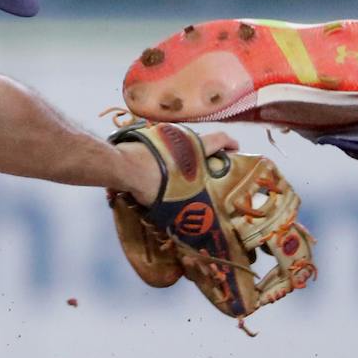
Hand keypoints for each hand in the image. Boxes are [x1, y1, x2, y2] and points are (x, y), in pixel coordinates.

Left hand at [116, 128, 238, 203]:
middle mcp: (181, 136)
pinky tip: (158, 170)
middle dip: (203, 156)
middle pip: (198, 142)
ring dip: (182, 157)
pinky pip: (161, 147)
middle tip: (205, 171)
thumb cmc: (153, 182)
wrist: (122, 167)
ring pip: (179, 145)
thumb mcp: (176, 198)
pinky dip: (164, 157)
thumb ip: (187, 202)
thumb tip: (191, 222)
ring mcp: (162, 135)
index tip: (235, 150)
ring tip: (180, 175)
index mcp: (194, 147)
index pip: (220, 139)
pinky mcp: (146, 138)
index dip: (230, 144)